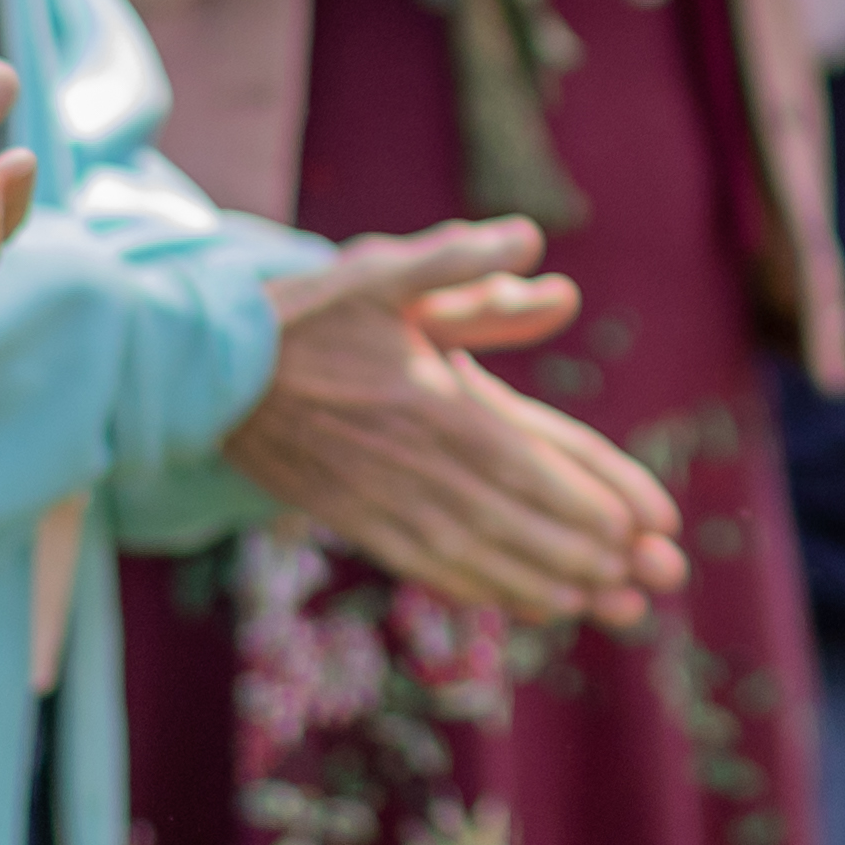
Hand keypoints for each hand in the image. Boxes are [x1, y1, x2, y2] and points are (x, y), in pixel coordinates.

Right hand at [226, 221, 688, 624]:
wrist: (206, 372)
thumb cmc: (304, 316)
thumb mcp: (384, 271)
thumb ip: (461, 260)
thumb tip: (532, 240)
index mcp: (432, 403)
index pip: (525, 462)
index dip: (585, 499)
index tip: (638, 526)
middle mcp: (413, 462)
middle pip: (513, 521)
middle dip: (581, 554)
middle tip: (638, 578)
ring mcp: (381, 500)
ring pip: (476, 555)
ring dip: (540, 583)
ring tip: (596, 603)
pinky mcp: (354, 521)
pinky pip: (428, 568)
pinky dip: (480, 591)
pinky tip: (518, 603)